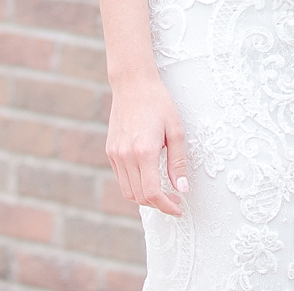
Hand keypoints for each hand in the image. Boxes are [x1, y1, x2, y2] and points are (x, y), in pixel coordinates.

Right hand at [106, 75, 188, 216]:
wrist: (133, 84)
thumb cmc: (158, 103)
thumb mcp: (176, 130)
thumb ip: (178, 162)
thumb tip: (182, 189)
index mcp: (144, 151)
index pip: (153, 193)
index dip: (167, 206)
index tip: (178, 208)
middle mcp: (126, 156)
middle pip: (140, 196)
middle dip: (158, 204)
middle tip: (174, 200)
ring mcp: (115, 154)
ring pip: (128, 191)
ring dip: (145, 198)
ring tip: (162, 192)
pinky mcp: (110, 151)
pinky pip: (121, 178)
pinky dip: (134, 186)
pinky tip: (148, 178)